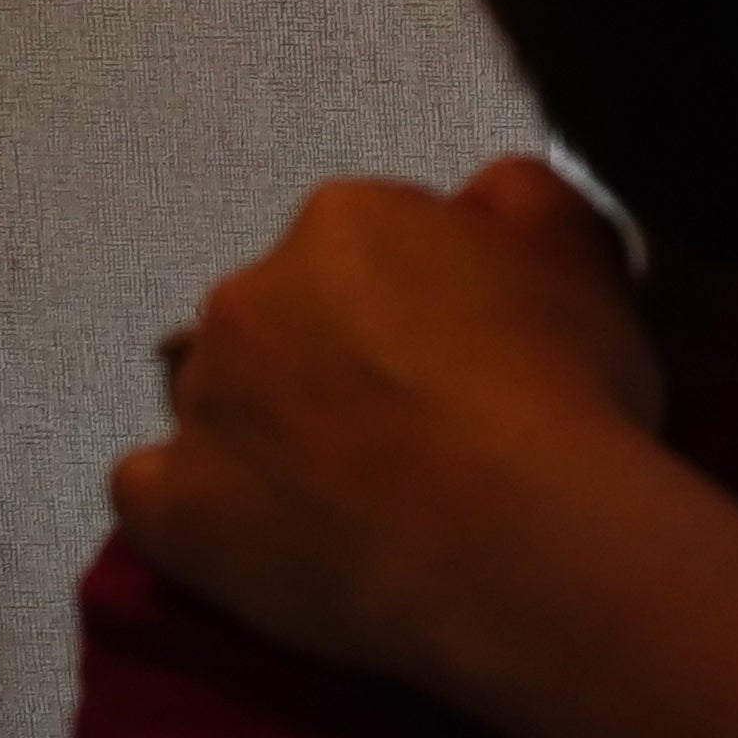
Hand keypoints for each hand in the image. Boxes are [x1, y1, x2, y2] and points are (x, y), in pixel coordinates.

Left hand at [111, 157, 663, 687]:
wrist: (519, 542)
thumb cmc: (561, 395)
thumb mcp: (584, 249)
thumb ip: (522, 195)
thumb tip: (485, 196)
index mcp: (348, 222)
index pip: (370, 240)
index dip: (425, 297)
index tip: (470, 349)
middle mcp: (252, 295)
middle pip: (285, 314)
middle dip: (337, 356)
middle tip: (421, 422)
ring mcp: (201, 403)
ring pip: (222, 398)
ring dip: (272, 428)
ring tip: (361, 490)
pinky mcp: (172, 508)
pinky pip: (153, 493)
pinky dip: (200, 505)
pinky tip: (270, 530)